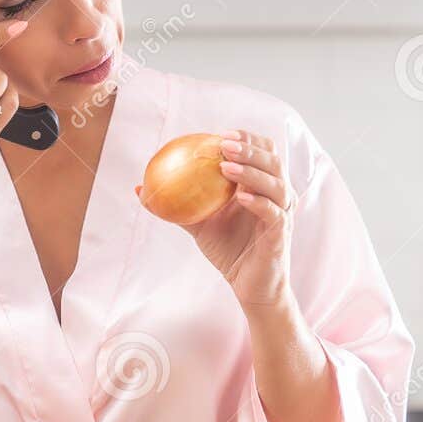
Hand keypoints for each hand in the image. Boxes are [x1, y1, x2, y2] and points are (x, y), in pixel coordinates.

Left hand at [139, 129, 294, 309]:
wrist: (249, 285)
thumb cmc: (228, 250)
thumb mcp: (200, 223)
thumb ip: (177, 204)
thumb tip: (140, 189)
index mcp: (261, 186)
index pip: (264, 152)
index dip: (248, 139)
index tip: (222, 135)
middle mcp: (277, 195)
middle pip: (272, 161)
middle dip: (249, 149)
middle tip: (223, 144)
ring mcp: (282, 213)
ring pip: (275, 184)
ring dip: (252, 172)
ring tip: (226, 166)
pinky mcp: (280, 234)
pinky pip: (273, 213)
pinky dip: (258, 202)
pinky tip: (240, 198)